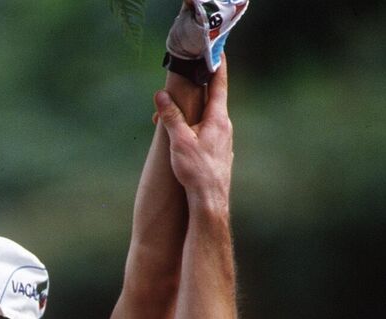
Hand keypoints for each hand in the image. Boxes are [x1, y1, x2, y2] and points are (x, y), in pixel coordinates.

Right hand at [154, 59, 232, 209]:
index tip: (215, 50)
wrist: (210, 202)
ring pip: (208, 121)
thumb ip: (171, 116)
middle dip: (194, 95)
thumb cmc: (196, 171)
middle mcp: (225, 127)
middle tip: (179, 89)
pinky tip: (185, 143)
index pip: (219, 84)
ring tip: (174, 123)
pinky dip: (196, 132)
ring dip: (192, 117)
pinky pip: (208, 136)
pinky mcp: (220, 155)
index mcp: (218, 118)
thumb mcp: (179, 140)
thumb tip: (160, 95)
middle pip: (211, 102)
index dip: (217, 65)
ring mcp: (224, 142)